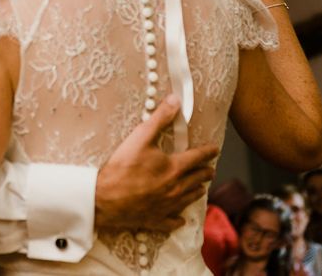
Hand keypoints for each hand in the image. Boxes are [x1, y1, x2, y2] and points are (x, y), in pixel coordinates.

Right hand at [95, 95, 217, 231]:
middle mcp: (176, 188)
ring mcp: (167, 206)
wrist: (105, 198)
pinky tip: (180, 218)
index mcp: (174, 167)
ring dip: (196, 191)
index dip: (208, 152)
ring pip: (189, 199)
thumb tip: (176, 100)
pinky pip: (173, 221)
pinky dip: (178, 218)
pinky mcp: (156, 219)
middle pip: (197, 179)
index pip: (197, 157)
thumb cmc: (123, 167)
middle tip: (209, 169)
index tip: (215, 149)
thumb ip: (160, 117)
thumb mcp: (141, 136)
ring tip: (200, 188)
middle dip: (205, 172)